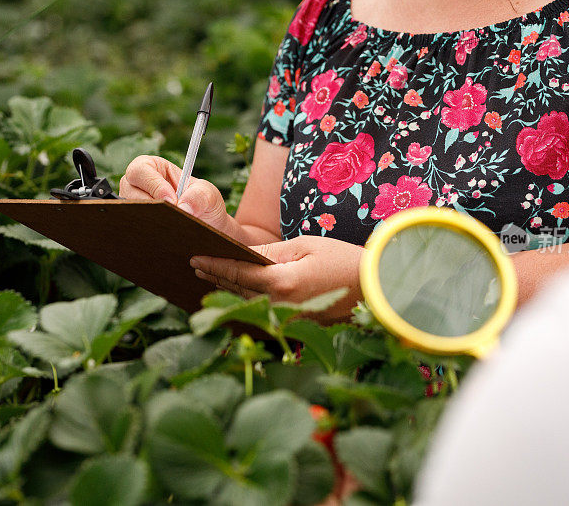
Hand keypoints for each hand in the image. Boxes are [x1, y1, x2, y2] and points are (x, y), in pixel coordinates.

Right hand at [119, 155, 231, 233]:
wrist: (206, 229)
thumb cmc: (205, 205)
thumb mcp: (209, 195)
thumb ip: (200, 196)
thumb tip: (182, 207)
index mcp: (153, 168)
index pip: (140, 170)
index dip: (154, 185)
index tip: (172, 201)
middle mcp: (138, 186)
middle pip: (128, 190)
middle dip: (150, 204)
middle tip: (170, 217)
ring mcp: (134, 205)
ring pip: (129, 210)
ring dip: (148, 219)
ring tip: (170, 227)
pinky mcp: (136, 224)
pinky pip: (132, 228)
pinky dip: (146, 232)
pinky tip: (163, 236)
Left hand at [190, 235, 364, 322]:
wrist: (374, 286)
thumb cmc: (342, 259)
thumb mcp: (304, 246)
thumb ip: (270, 252)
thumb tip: (243, 254)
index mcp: (281, 283)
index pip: (238, 274)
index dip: (215, 265)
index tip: (195, 258)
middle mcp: (280, 305)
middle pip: (238, 291)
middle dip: (216, 278)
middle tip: (196, 267)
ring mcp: (288, 317)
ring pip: (249, 304)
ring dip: (228, 291)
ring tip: (210, 278)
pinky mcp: (296, 322)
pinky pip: (264, 312)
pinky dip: (247, 301)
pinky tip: (237, 294)